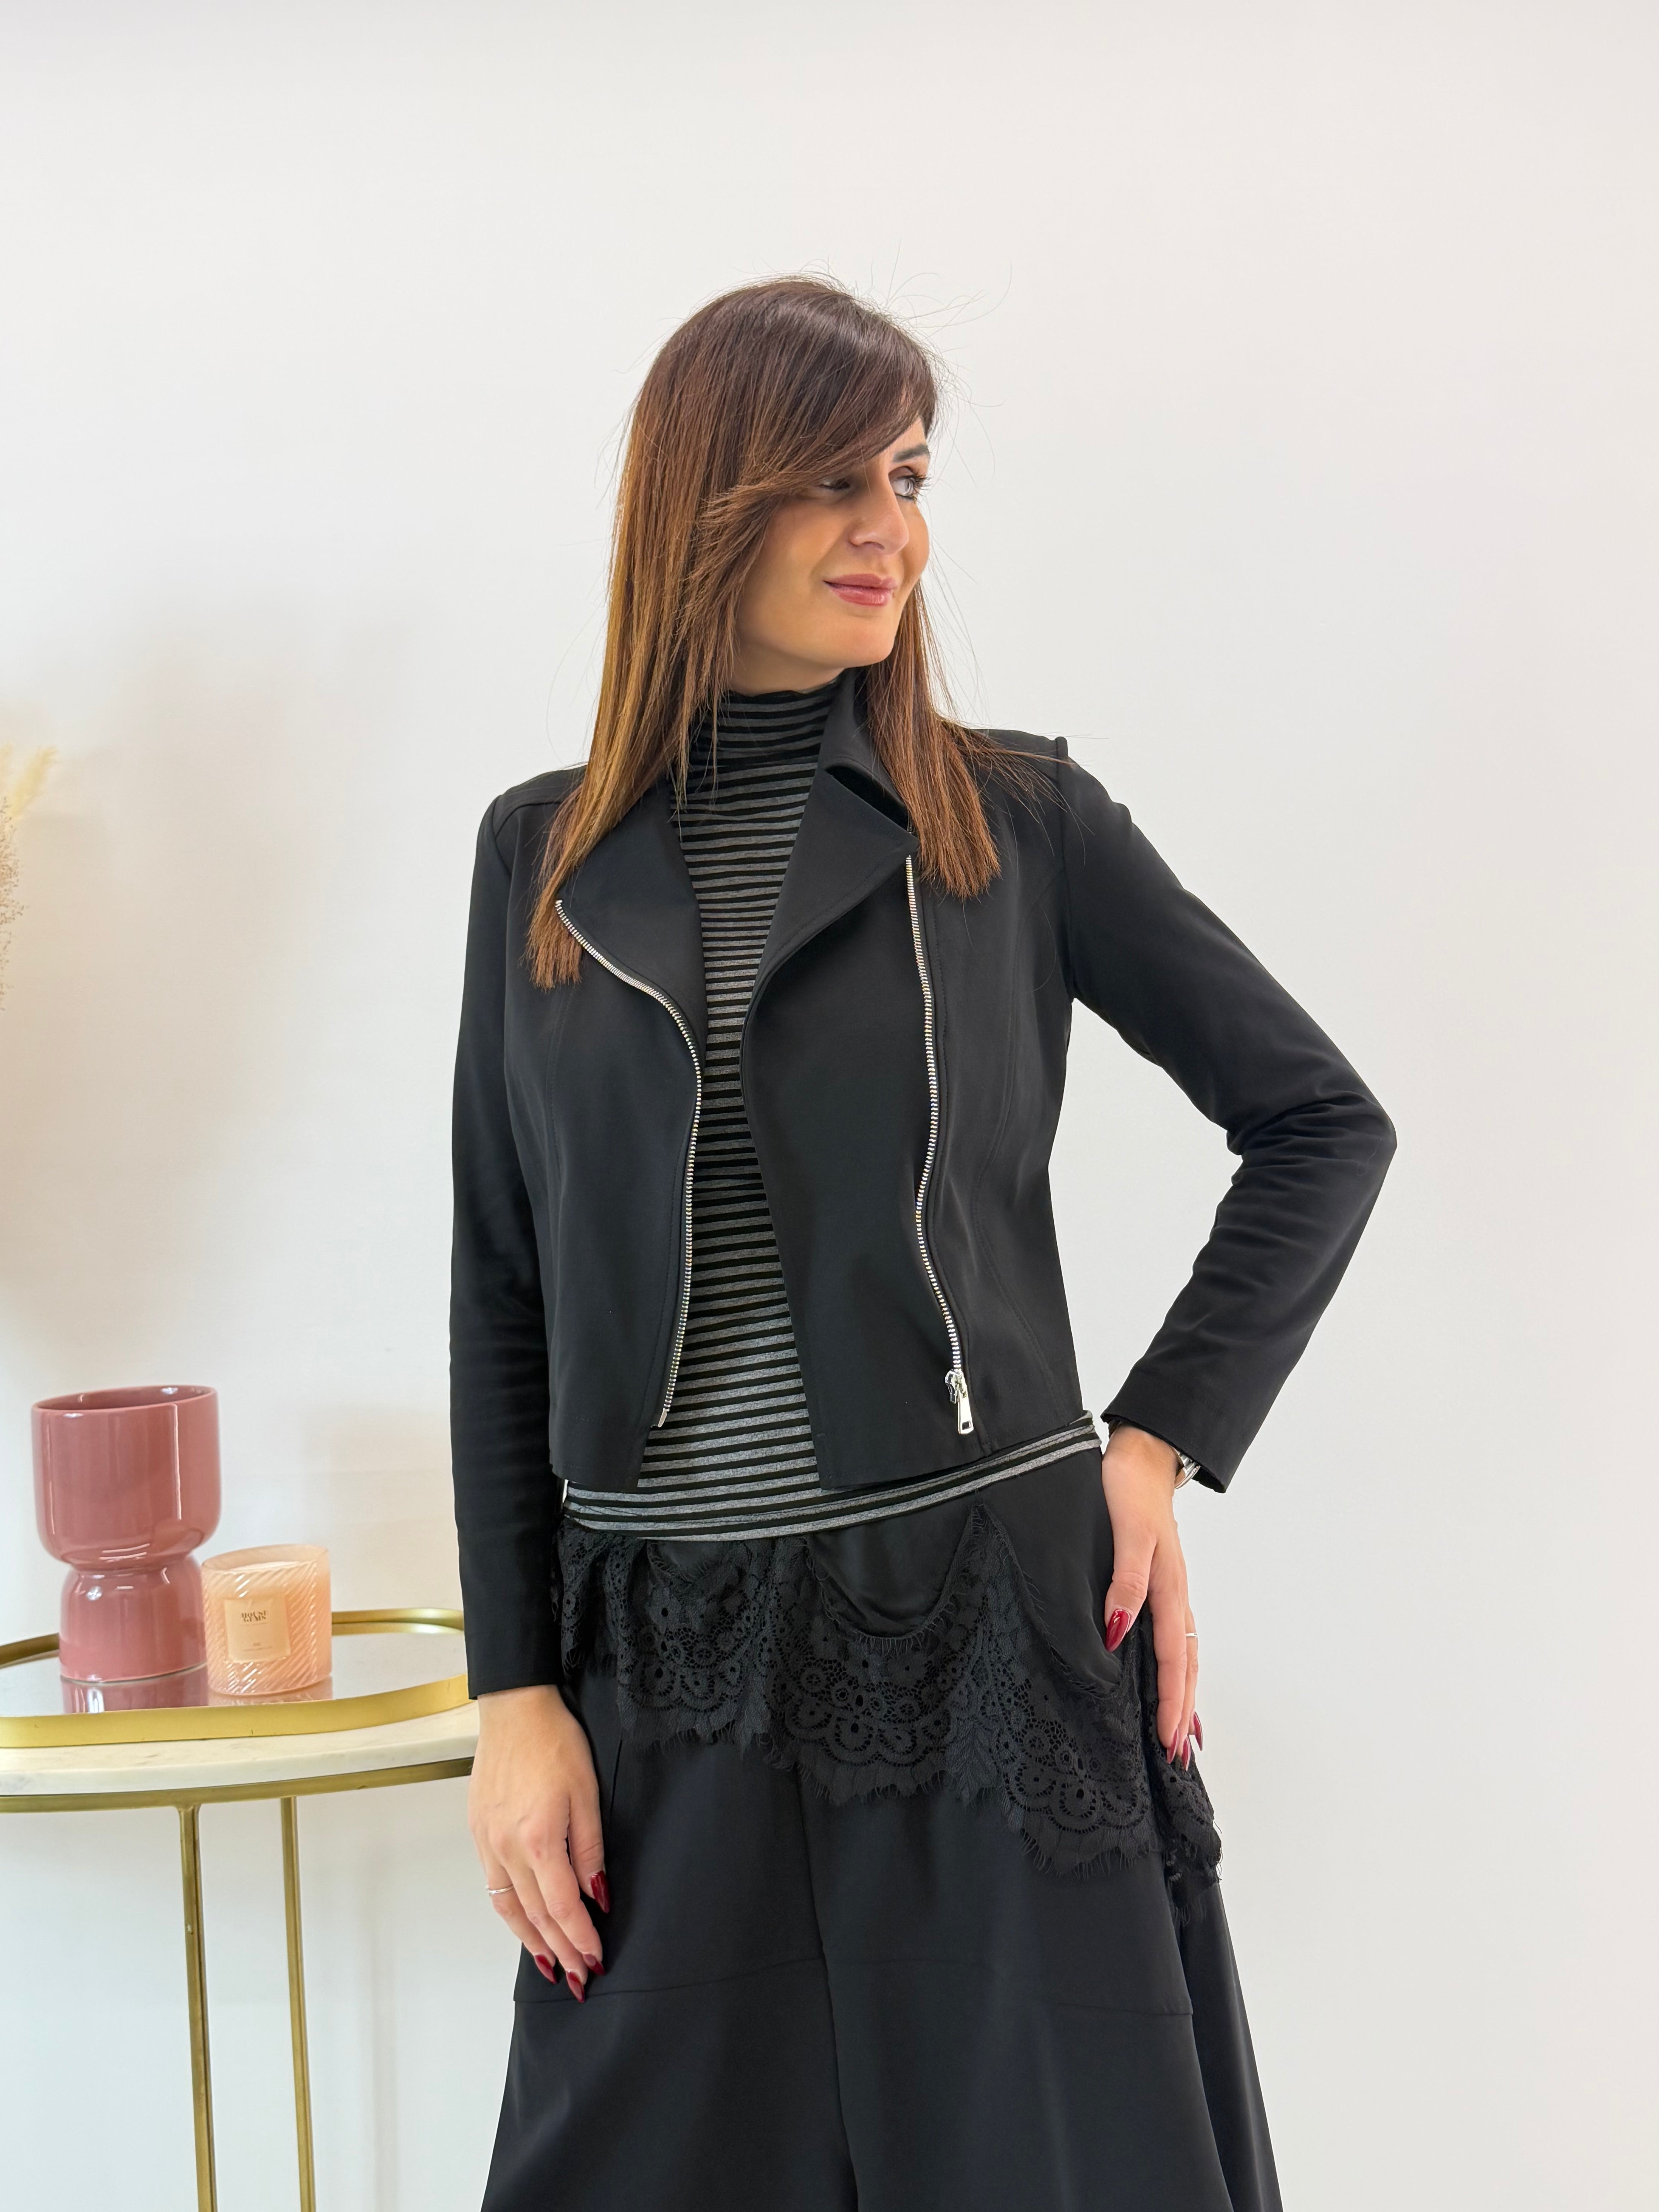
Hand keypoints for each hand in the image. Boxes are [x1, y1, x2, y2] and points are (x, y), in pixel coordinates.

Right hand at [469, 1683, 608, 1997]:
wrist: (514, 1710)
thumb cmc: (555, 1743)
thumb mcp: (587, 1794)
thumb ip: (590, 1851)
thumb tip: (597, 1896)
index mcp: (539, 1839)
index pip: (561, 1907)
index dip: (580, 1938)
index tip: (596, 1961)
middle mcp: (507, 1848)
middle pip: (535, 1915)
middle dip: (561, 1951)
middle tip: (579, 1978)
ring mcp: (488, 1842)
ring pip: (509, 1907)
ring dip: (532, 1941)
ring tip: (552, 1965)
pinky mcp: (478, 1833)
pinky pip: (495, 1886)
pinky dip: (511, 1912)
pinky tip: (523, 1923)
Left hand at [1100, 1427, 1199, 1765]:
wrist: (1140, 1456)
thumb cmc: (1127, 1491)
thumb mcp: (1126, 1534)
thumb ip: (1124, 1582)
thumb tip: (1117, 1632)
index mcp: (1168, 1588)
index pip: (1171, 1658)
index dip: (1170, 1701)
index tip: (1168, 1741)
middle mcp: (1174, 1595)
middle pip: (1185, 1665)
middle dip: (1182, 1712)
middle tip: (1179, 1759)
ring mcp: (1170, 1590)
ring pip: (1183, 1654)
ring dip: (1183, 1695)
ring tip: (1181, 1736)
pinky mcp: (1159, 1583)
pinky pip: (1173, 1636)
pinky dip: (1176, 1667)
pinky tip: (1169, 1680)